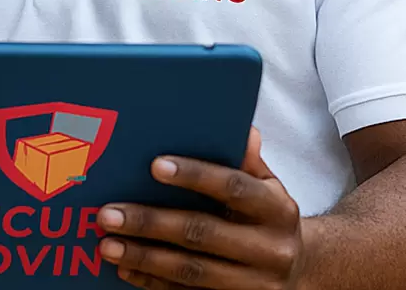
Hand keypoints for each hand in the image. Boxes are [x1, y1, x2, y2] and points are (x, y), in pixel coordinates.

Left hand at [97, 128, 304, 288]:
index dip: (195, 176)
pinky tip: (126, 269)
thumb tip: (243, 131)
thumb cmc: (267, 218)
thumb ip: (248, 161)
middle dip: (151, 223)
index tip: (155, 166)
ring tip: (108, 244)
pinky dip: (154, 282)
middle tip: (109, 214)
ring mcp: (255, 284)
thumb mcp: (267, 187)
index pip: (234, 188)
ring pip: (192, 270)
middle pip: (203, 233)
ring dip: (145, 257)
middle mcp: (271, 249)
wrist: (297, 271)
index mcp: (278, 210)